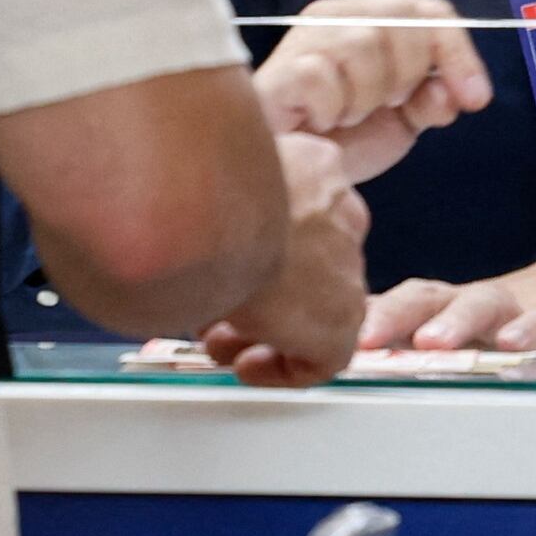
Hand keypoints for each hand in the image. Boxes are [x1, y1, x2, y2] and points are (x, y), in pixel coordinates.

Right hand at [193, 140, 372, 387]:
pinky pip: (321, 356)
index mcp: (317, 168)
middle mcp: (342, 213)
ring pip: (310, 308)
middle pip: (305, 266)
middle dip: (261, 296)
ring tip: (219, 345)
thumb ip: (217, 196)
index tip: (227, 270)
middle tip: (213, 315)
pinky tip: (247, 366)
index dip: (259, 253)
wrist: (214, 215)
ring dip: (265, 332)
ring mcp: (347, 267)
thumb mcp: (209, 177)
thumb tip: (188, 221)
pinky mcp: (342, 320)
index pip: (302, 215)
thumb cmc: (197, 188)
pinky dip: (283, 367)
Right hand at [250, 0, 495, 184]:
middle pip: (400, 19)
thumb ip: (433, 100)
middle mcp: (335, 16)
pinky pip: (325, 77)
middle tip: (389, 104)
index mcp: (369, 19)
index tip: (477, 99)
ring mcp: (305, 39)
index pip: (428, 10)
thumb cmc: (344, 139)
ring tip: (350, 115)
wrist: (293, 177)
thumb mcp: (404, 119)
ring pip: (363, 46)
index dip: (458, 51)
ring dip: (368, 96)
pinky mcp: (282, 70)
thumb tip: (454, 92)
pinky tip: (323, 122)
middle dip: (409, 73)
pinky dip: (334, 109)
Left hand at [356, 249, 535, 361]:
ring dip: (455, 321)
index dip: (366, 318)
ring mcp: (517, 312)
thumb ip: (408, 351)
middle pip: (430, 298)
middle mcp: (473, 304)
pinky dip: (530, 333)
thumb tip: (339, 366)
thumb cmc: (505, 330)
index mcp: (442, 308)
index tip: (334, 339)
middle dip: (395, 317)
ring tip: (433, 343)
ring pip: (483, 304)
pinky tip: (514, 346)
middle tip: (368, 339)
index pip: (398, 303)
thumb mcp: (457, 338)